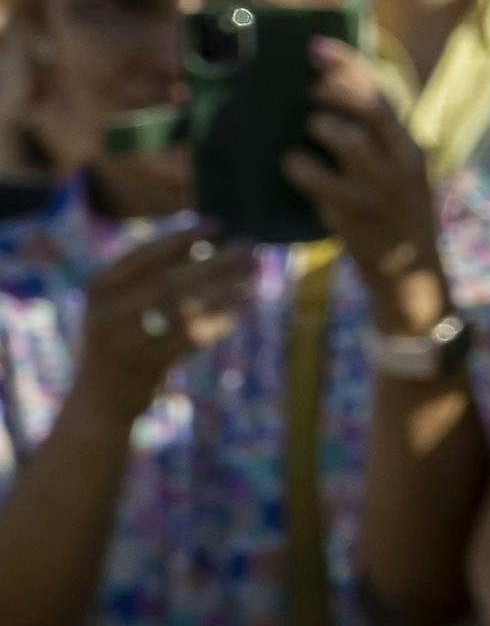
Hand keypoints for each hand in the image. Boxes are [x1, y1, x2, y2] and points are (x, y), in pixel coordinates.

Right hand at [66, 225, 256, 430]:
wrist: (100, 400)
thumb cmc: (120, 341)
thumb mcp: (121, 306)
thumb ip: (150, 278)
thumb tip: (203, 244)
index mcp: (97, 290)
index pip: (141, 256)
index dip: (179, 238)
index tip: (216, 225)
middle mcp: (104, 314)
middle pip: (167, 282)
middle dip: (212, 264)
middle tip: (250, 248)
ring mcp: (124, 343)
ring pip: (184, 312)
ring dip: (225, 291)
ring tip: (255, 275)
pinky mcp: (147, 367)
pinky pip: (193, 339)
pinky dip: (221, 320)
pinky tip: (245, 305)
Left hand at [289, 46, 443, 326]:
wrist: (410, 276)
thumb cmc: (395, 219)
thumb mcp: (401, 175)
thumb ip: (377, 141)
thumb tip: (331, 97)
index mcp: (412, 150)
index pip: (382, 93)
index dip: (348, 64)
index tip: (317, 48)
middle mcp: (401, 164)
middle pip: (366, 107)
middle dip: (333, 90)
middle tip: (310, 92)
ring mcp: (378, 189)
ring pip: (341, 136)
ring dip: (317, 128)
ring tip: (310, 136)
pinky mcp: (352, 212)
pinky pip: (313, 175)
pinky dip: (297, 166)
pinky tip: (296, 169)